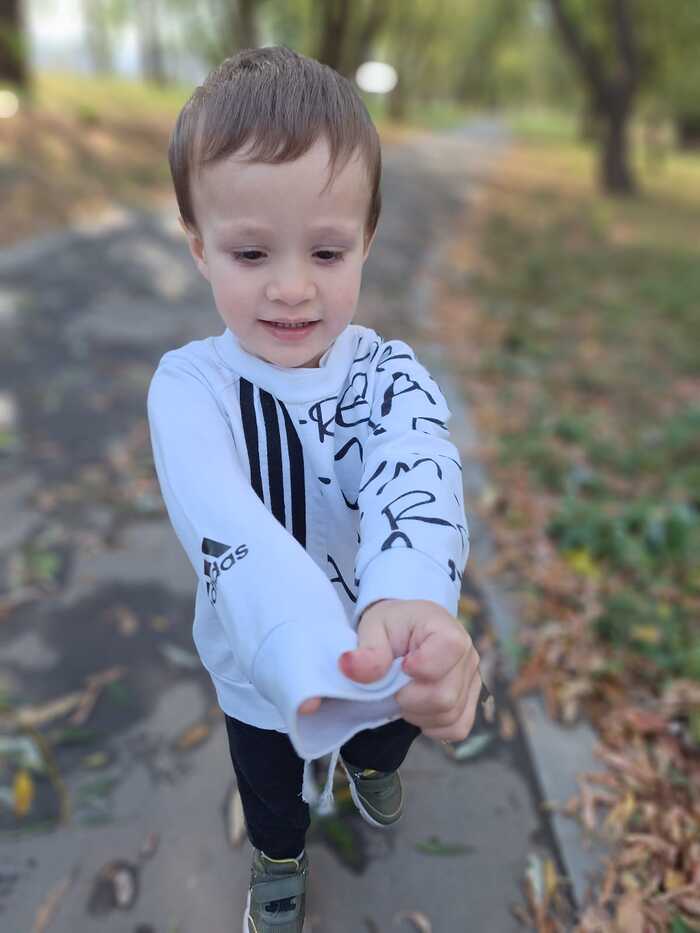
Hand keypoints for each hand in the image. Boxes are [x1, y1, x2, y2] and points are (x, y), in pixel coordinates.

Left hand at [298, 599, 483, 742]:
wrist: (403, 634)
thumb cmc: (390, 628)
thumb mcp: (373, 629)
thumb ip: (367, 650)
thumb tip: (349, 666)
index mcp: (447, 629)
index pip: (449, 651)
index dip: (421, 666)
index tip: (402, 664)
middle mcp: (468, 655)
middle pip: (444, 695)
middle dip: (409, 698)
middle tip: (394, 685)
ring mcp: (472, 680)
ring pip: (449, 715)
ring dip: (417, 713)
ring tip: (403, 693)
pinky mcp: (470, 702)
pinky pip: (457, 728)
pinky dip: (432, 726)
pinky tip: (417, 708)